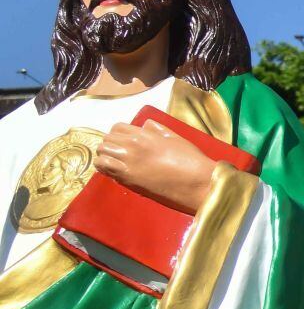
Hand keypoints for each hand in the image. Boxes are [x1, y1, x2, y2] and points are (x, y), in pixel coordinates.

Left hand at [94, 120, 217, 211]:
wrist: (197, 183)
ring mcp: (127, 164)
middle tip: (121, 152)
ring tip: (116, 161)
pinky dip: (106, 168)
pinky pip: (104, 168)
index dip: (120, 133)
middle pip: (107, 139)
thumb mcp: (177, 139)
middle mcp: (132, 147)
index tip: (126, 141)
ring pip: (101, 153)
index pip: (118, 128)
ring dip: (106, 155)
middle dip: (111, 144)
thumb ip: (159, 130)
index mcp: (145, 135)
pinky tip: (117, 171)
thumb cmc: (192, 161)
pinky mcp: (126, 179)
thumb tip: (146, 125)